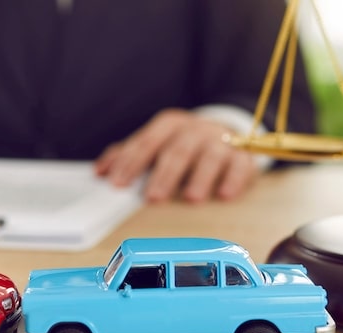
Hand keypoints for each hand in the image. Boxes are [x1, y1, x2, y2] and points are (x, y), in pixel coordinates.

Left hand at [95, 109, 258, 202]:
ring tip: (191, 198)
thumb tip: (100, 172)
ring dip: (200, 178)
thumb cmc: (183, 143)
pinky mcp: (243, 155)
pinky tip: (224, 195)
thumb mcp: (156, 143)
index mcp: (169, 125)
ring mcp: (220, 141)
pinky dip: (233, 180)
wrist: (228, 132)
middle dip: (164, 175)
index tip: (118, 184)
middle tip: (152, 197)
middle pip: (177, 151)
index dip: (131, 163)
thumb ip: (129, 155)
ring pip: (209, 157)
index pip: (146, 142)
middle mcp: (195, 130)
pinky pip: (239, 165)